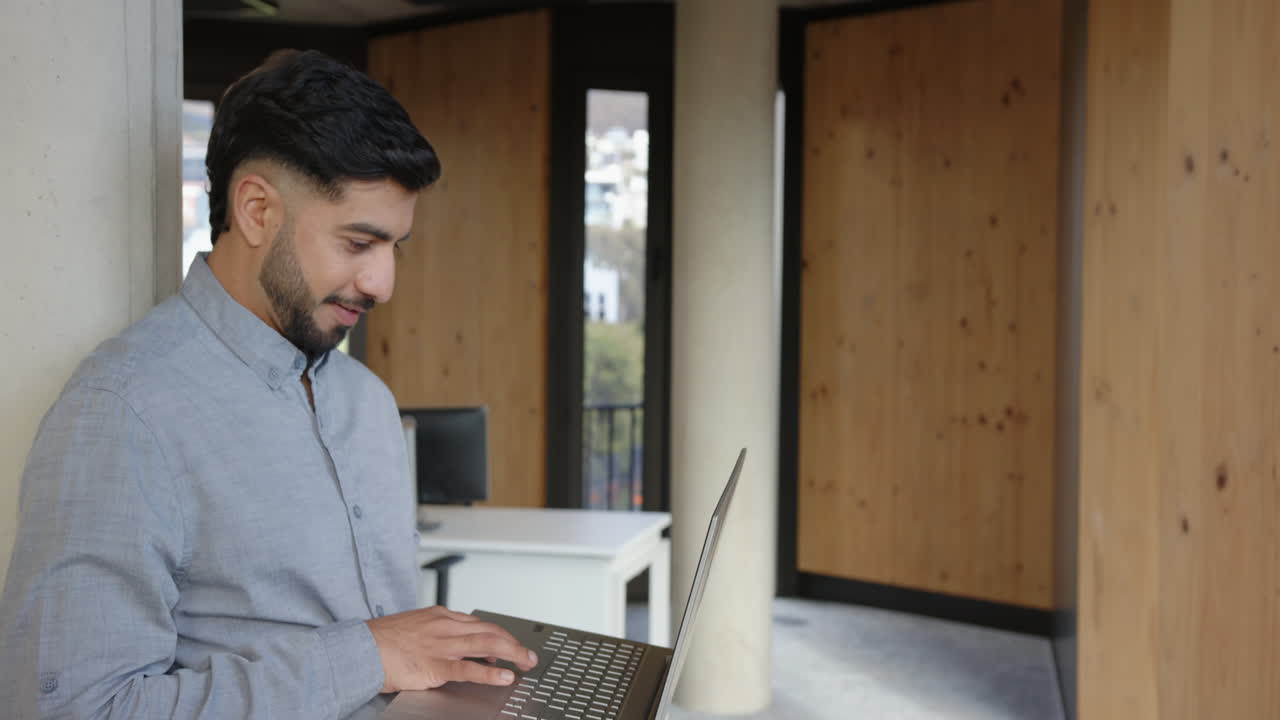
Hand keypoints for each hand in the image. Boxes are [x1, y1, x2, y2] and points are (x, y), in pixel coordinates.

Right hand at [367, 605, 537, 692]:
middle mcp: (444, 627)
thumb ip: (436, 633)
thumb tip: (455, 645)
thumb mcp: (414, 626)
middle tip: (528, 655)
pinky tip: (504, 676)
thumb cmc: (382, 641)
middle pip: (489, 630)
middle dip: (513, 642)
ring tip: (526, 662)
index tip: (509, 644)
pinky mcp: (434, 665)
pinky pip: (468, 668)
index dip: (499, 634)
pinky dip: (490, 672)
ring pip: (486, 644)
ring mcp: (441, 645)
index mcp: (439, 617)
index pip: (479, 623)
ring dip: (511, 653)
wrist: (360, 648)